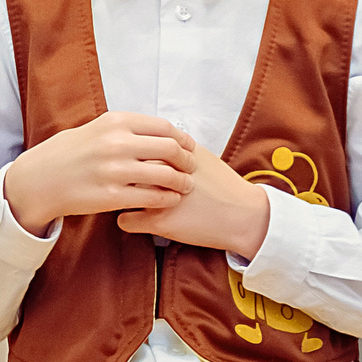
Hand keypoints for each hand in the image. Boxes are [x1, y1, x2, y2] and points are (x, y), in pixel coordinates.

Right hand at [4, 111, 196, 233]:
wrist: (37, 181)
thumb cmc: (66, 154)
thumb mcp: (93, 129)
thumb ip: (125, 129)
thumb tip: (160, 133)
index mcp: (114, 122)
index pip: (164, 127)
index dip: (183, 139)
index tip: (188, 148)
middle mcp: (116, 143)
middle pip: (170, 149)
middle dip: (187, 160)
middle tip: (190, 169)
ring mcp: (113, 170)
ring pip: (166, 174)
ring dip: (182, 182)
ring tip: (185, 187)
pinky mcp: (110, 196)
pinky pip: (152, 197)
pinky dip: (167, 199)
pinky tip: (169, 200)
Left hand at [115, 141, 272, 257]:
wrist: (243, 214)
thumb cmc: (219, 184)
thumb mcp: (196, 156)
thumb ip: (170, 147)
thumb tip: (145, 140)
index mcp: (168, 152)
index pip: (129, 149)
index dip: (126, 158)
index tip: (126, 166)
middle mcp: (160, 170)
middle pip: (120, 168)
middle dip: (119, 176)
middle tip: (126, 185)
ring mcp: (156, 196)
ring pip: (118, 193)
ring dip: (120, 198)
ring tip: (130, 201)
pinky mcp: (157, 221)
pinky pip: (123, 221)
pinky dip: (129, 221)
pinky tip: (139, 219)